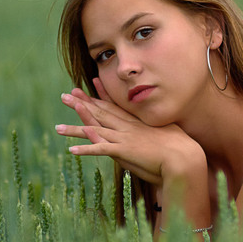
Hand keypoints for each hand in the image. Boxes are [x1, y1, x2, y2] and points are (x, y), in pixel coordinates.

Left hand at [55, 78, 205, 186]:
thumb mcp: (166, 134)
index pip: (113, 106)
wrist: (185, 156)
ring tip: (57, 128)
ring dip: (75, 129)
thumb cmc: (180, 147)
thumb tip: (153, 133)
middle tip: (65, 96)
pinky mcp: (124, 151)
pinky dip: (86, 150)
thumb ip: (155, 132)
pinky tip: (71, 151)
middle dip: (81, 104)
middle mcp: (127, 127)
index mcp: (136, 122)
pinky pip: (101, 150)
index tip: (87, 85)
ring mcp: (124, 138)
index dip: (98, 96)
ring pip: (94, 131)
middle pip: (99, 113)